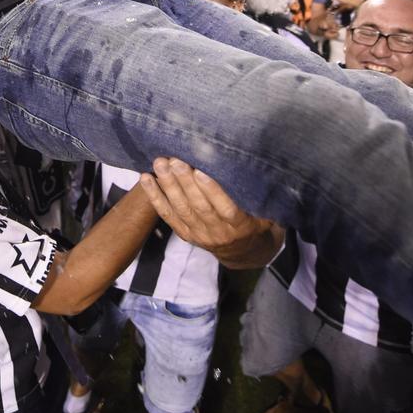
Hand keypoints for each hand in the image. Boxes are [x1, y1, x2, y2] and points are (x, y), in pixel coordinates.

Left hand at [139, 157, 279, 266]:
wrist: (244, 252)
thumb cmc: (257, 220)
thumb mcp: (267, 212)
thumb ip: (261, 195)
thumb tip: (264, 167)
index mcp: (241, 225)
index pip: (225, 207)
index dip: (212, 190)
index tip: (201, 171)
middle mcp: (218, 232)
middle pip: (198, 206)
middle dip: (185, 182)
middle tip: (174, 160)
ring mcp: (199, 234)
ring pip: (181, 208)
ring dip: (168, 185)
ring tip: (160, 164)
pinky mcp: (185, 233)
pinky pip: (167, 215)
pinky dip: (155, 197)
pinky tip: (146, 178)